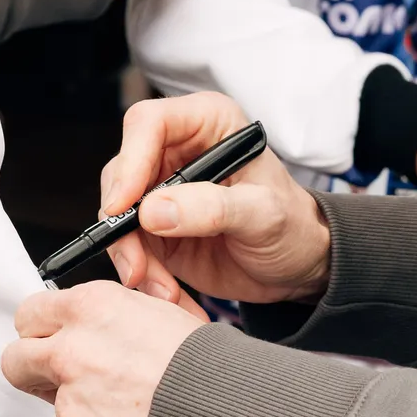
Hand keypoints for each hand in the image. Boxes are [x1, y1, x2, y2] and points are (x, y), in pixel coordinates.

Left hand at [3, 277, 200, 416]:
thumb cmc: (209, 369)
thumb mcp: (165, 313)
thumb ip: (115, 315)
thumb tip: (96, 323)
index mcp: (90, 309)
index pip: (30, 313)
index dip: (41, 330)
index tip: (50, 339)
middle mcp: (70, 353)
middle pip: (17, 360)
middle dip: (33, 369)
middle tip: (63, 379)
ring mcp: (69, 406)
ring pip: (58, 408)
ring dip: (84, 412)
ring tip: (134, 416)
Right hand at [100, 95, 333, 308]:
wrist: (298, 266)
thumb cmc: (293, 225)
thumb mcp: (264, 214)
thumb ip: (213, 208)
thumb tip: (154, 211)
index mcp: (207, 123)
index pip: (149, 123)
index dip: (130, 161)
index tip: (124, 206)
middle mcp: (176, 150)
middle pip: (121, 173)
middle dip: (124, 223)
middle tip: (138, 265)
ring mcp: (162, 192)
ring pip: (118, 215)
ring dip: (132, 257)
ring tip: (163, 289)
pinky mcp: (155, 229)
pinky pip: (130, 248)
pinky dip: (143, 275)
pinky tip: (169, 294)